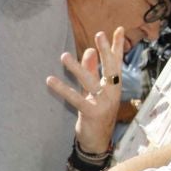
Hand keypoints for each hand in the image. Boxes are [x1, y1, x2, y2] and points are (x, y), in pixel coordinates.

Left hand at [47, 27, 129, 150]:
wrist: (97, 141)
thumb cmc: (96, 113)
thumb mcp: (93, 90)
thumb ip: (91, 70)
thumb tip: (89, 51)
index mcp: (114, 85)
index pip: (117, 62)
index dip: (117, 46)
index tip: (119, 29)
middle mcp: (112, 92)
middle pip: (110, 68)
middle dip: (105, 51)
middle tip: (99, 34)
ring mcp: (104, 103)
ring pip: (90, 82)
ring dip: (77, 68)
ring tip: (64, 56)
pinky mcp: (92, 113)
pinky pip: (76, 99)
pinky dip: (62, 89)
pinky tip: (51, 80)